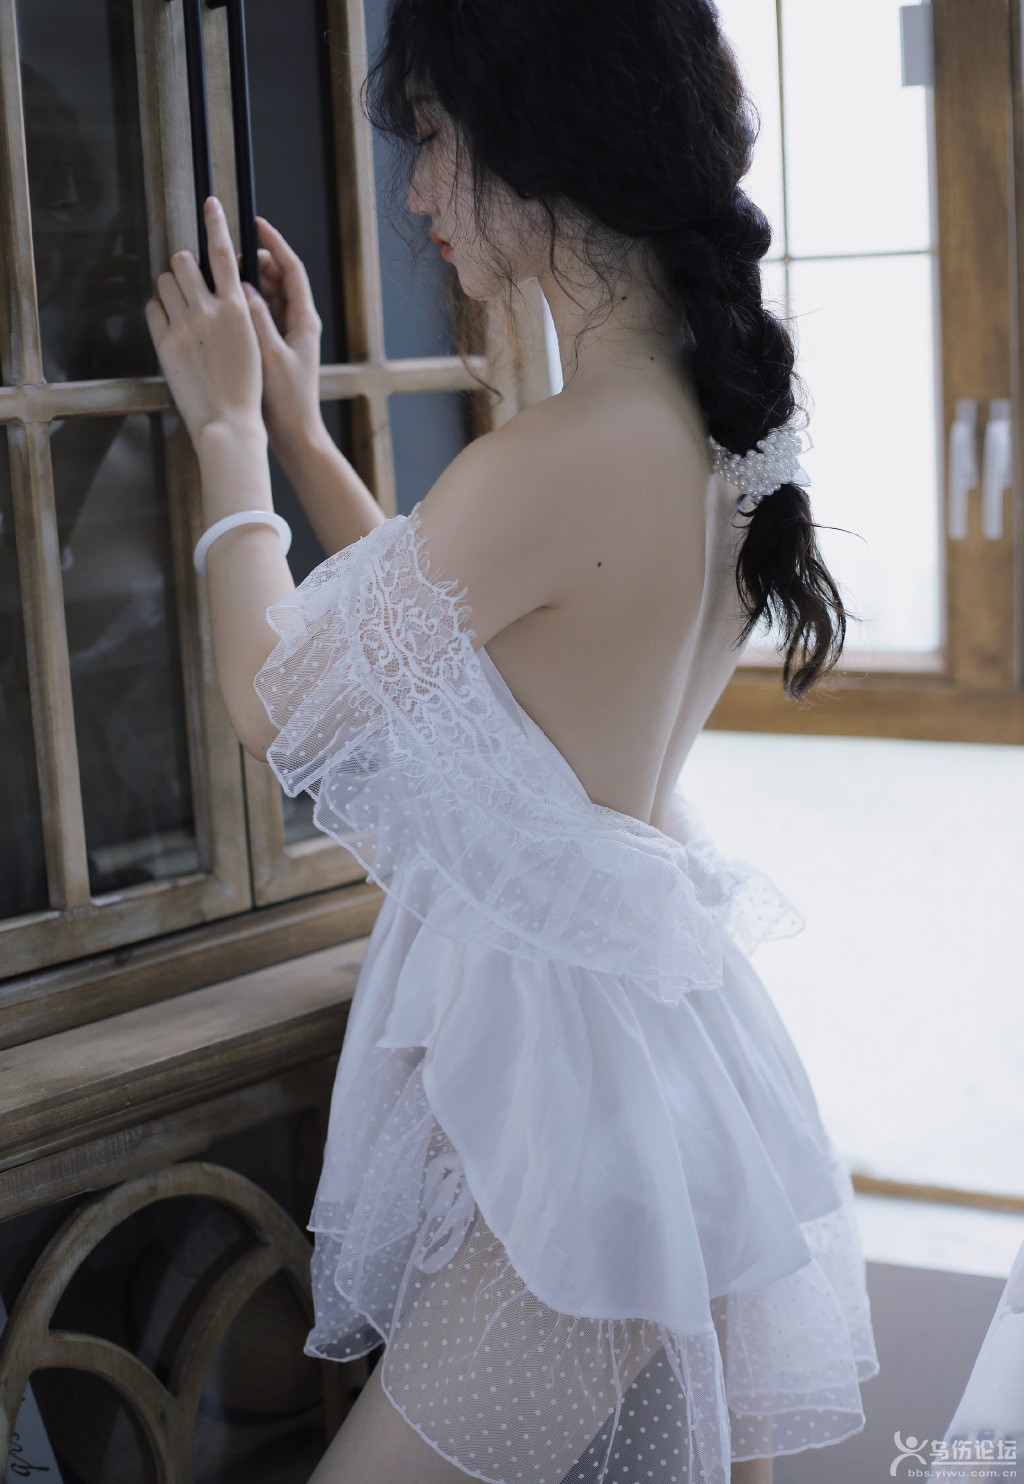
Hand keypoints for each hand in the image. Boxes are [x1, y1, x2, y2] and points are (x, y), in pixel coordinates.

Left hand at [145, 196, 262, 448]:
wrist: (230, 423)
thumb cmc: (249, 390)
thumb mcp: (254, 344)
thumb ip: (236, 313)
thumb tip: (221, 289)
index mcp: (238, 308)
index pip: (223, 251)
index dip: (216, 222)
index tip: (210, 202)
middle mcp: (208, 310)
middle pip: (184, 261)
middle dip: (186, 265)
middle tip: (192, 281)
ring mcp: (184, 325)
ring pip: (166, 281)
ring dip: (172, 285)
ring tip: (182, 305)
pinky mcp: (165, 343)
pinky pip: (153, 308)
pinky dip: (160, 309)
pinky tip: (171, 324)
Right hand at [238, 216, 323, 456]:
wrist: (295, 434)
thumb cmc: (287, 400)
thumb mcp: (270, 356)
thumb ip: (258, 319)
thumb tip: (244, 286)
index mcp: (304, 321)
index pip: (291, 270)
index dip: (274, 244)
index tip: (255, 224)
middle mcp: (297, 323)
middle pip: (277, 279)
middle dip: (254, 262)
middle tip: (227, 254)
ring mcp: (285, 335)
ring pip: (265, 296)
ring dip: (245, 282)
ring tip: (219, 275)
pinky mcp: (272, 348)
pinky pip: (257, 315)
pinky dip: (241, 305)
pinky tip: (220, 303)